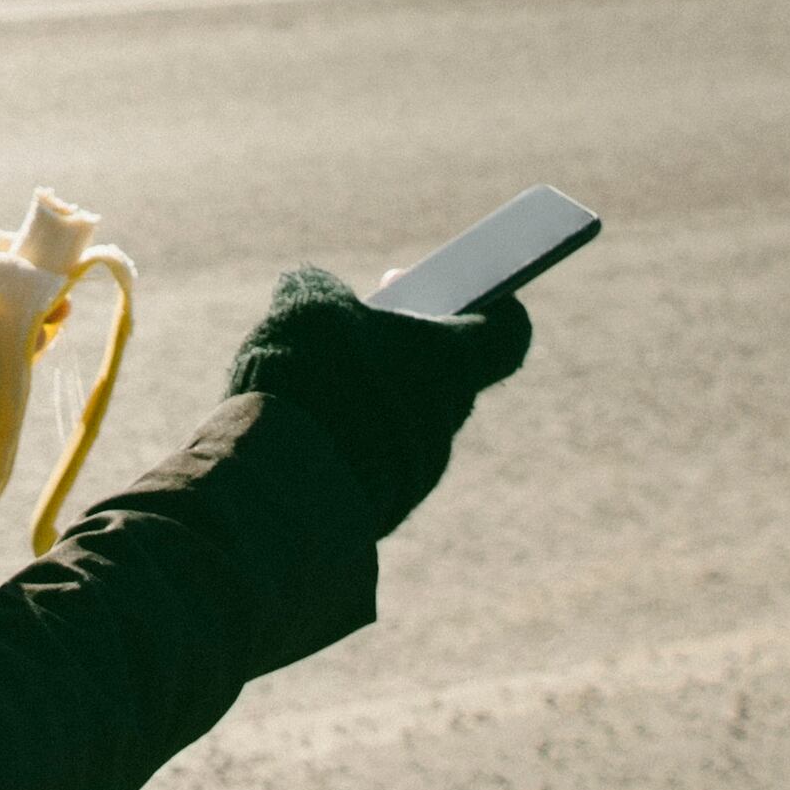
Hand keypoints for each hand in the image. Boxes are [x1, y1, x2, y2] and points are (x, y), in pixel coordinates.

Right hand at [224, 264, 531, 537]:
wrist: (281, 475)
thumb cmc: (311, 371)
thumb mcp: (311, 304)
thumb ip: (329, 293)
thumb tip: (321, 296)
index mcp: (455, 359)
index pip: (508, 329)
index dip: (484, 302)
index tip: (433, 285)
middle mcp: (449, 416)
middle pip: (445, 372)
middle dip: (403, 346)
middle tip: (356, 325)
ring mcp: (420, 468)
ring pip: (406, 418)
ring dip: (373, 393)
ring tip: (316, 372)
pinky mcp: (385, 504)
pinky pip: (376, 457)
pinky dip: (351, 435)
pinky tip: (305, 418)